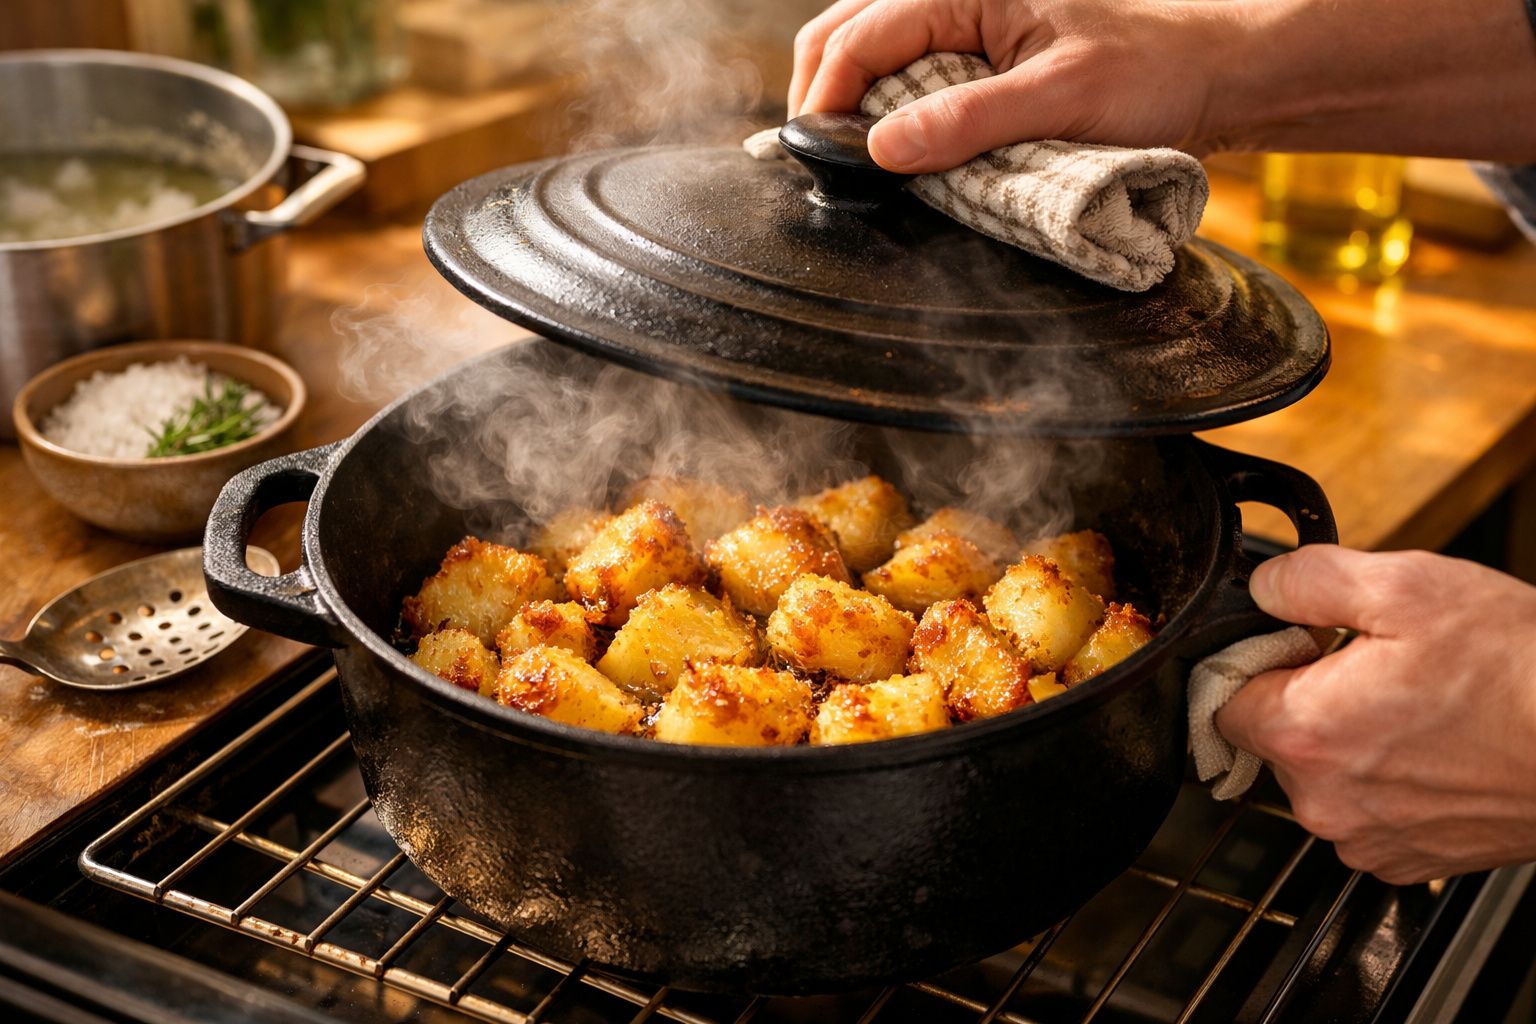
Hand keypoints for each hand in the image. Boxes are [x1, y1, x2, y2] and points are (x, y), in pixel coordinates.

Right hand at [790, 0, 1535, 172]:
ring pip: (865, 51)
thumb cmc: (1147, 75)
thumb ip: (969, 121)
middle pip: (845, 32)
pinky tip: (871, 145)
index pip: (864, 35)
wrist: (1206, 77)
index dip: (827, 93)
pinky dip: (872, 107)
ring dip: (840, 98)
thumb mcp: (1060, 100)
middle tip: (811, 156)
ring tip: (833, 153)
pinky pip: (899, 74)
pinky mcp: (971, 60)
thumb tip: (881, 149)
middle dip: (817, 90)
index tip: (816, 150)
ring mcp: (960, 27)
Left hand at [1217, 546, 1535, 883]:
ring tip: (1419, 707)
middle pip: (1272, 736)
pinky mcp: (1405, 859)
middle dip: (1309, 697)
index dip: (1259, 659)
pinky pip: (1365, 810)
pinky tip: (1436, 747)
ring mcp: (1364, 838)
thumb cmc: (1519, 670)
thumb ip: (1307, 581)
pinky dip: (1388, 779)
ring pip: (1321, 774)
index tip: (1304, 644)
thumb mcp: (1406, 586)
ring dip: (1352, 739)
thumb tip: (1264, 589)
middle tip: (1377, 668)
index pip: (1221, 695)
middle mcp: (1322, 800)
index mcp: (1304, 731)